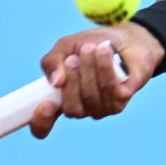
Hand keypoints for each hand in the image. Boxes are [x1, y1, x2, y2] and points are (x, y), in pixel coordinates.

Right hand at [29, 24, 164, 138]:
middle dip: (72, 80)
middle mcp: (81, 108)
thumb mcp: (66, 47)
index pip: (44, 126)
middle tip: (74, 58)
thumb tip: (56, 82)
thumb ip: (52, 61)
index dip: (41, 122)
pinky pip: (110, 90)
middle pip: (71, 109)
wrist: (124, 38)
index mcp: (61, 100)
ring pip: (91, 98)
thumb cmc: (92, 45)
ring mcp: (102, 107)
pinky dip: (105, 67)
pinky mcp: (121, 100)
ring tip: (91, 48)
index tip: (45, 105)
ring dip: (90, 69)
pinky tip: (105, 51)